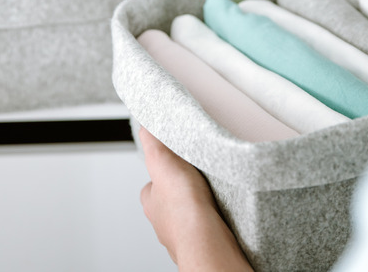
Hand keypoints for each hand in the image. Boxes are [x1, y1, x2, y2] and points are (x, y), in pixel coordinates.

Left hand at [139, 127, 253, 270]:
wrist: (206, 240)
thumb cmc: (183, 209)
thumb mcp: (162, 161)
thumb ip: (153, 142)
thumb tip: (145, 127)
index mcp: (152, 204)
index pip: (151, 185)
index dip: (162, 172)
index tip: (173, 163)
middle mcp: (164, 222)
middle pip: (171, 201)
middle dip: (182, 191)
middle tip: (197, 179)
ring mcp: (184, 234)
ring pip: (189, 216)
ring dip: (199, 206)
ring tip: (212, 194)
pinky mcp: (205, 241)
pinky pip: (208, 227)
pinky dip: (214, 220)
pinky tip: (222, 211)